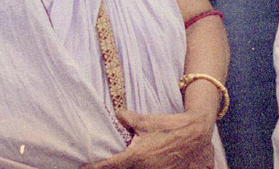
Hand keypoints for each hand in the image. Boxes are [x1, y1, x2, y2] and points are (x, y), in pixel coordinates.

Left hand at [81, 108, 214, 168]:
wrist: (196, 133)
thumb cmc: (171, 126)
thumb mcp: (147, 120)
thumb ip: (129, 118)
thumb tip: (116, 114)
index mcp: (136, 157)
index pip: (110, 166)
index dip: (94, 168)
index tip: (83, 168)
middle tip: (101, 166)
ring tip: (124, 164)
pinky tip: (143, 166)